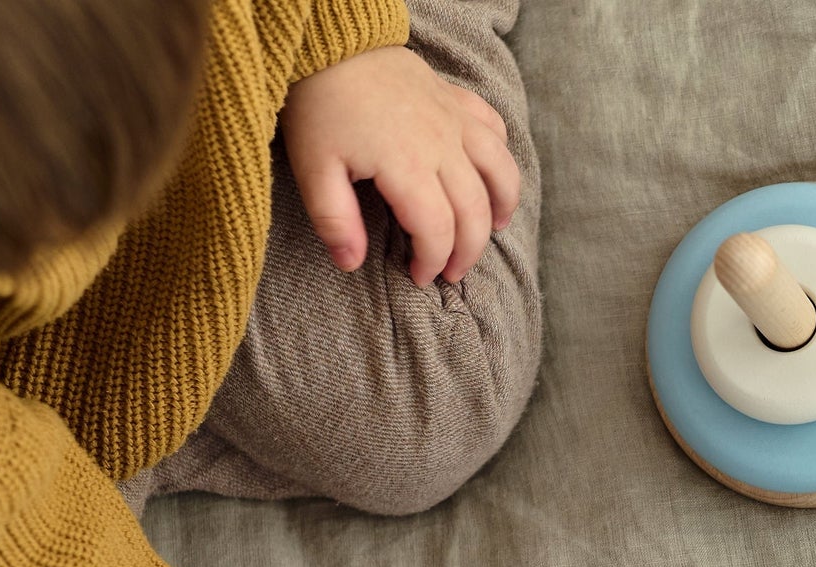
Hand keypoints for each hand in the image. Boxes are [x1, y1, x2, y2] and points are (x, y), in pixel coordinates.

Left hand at [282, 46, 520, 285]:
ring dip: (502, 207)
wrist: (330, 40)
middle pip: (474, 212)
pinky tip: (492, 178)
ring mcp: (453, 120)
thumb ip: (335, 222)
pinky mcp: (455, 99)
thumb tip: (351, 264)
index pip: (437, 230)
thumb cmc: (319, 106)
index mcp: (407, 166)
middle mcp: (441, 145)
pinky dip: (500, 159)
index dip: (432, 262)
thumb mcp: (313, 170)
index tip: (418, 277)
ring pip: (499, 171)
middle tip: (450, 273)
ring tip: (493, 231)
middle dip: (467, 252)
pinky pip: (494, 129)